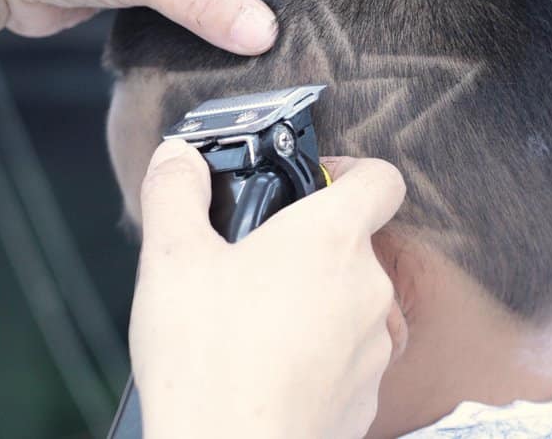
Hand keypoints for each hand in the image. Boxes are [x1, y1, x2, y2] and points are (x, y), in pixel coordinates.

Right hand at [129, 140, 406, 438]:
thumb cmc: (208, 361)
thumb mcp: (171, 260)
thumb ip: (176, 193)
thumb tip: (177, 158)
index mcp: (331, 238)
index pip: (380, 178)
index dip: (351, 171)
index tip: (314, 184)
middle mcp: (368, 286)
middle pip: (356, 245)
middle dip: (311, 249)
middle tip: (254, 267)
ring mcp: (374, 345)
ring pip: (353, 303)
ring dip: (316, 303)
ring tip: (256, 324)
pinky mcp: (369, 393)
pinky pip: (350, 356)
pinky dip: (321, 355)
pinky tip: (272, 368)